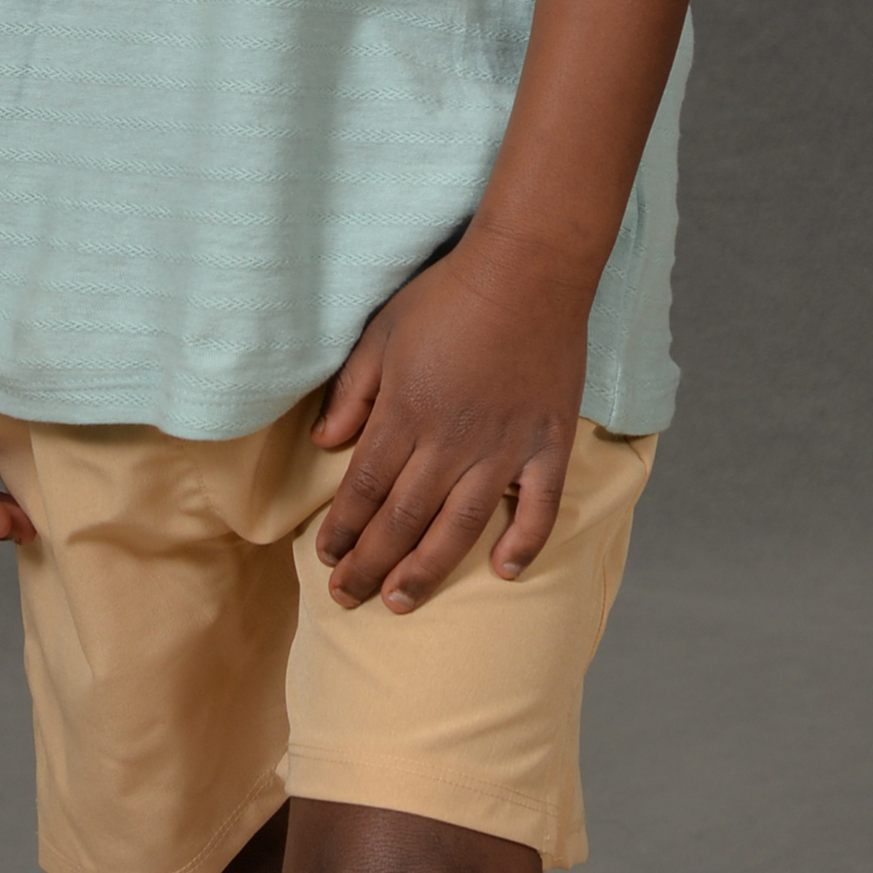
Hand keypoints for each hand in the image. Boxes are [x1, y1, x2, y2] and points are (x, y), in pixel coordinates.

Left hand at [310, 234, 588, 611]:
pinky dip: (524, 541)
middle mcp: (450, 441)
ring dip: (427, 569)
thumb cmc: (448, 295)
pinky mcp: (548, 443)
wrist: (527, 270)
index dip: (343, 529)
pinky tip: (504, 572)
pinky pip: (539, 505)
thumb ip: (353, 391)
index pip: (363, 488)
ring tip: (400, 602)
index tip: (327, 559)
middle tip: (348, 599)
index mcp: (405, 412)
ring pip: (460, 526)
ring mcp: (503, 447)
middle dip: (370, 563)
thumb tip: (324, 443)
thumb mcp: (381, 333)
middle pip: (403, 518)